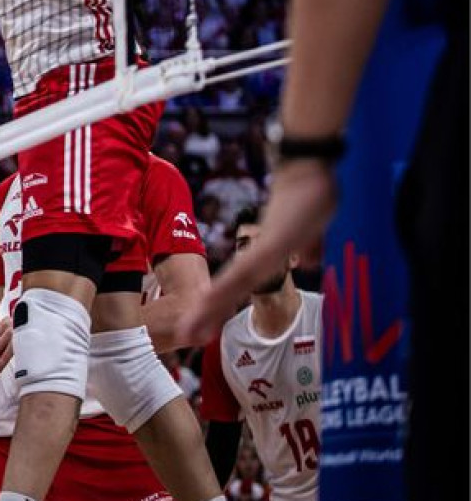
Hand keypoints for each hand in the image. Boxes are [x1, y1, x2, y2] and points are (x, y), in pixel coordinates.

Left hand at [179, 159, 337, 342]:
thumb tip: (309, 260)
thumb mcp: (310, 228)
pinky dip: (228, 288)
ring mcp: (266, 249)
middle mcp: (263, 254)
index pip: (239, 284)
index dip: (219, 304)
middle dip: (209, 312)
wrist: (309, 165)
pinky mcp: (274, 244)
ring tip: (191, 330)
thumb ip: (308, 247)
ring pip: (234, 284)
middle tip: (188, 335)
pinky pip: (247, 271)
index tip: (201, 325)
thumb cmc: (311, 192)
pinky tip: (210, 302)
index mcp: (267, 253)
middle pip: (230, 288)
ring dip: (212, 307)